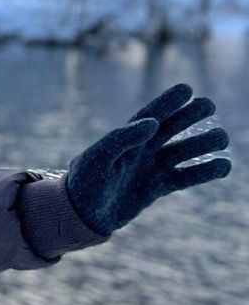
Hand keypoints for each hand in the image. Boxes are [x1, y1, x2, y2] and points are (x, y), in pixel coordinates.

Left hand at [63, 84, 231, 236]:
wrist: (81, 215)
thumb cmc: (85, 183)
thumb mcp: (98, 158)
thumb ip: (122, 138)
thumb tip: (152, 122)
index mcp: (124, 139)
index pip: (150, 115)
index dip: (168, 102)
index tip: (187, 89)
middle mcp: (140, 150)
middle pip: (170, 129)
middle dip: (189, 116)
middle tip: (210, 105)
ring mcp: (150, 168)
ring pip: (182, 152)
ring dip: (201, 144)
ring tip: (221, 137)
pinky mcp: (157, 188)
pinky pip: (185, 177)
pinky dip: (203, 172)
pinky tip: (223, 165)